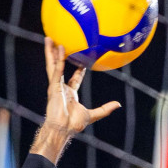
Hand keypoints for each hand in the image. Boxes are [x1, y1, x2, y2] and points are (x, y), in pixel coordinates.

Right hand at [31, 40, 121, 161]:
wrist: (62, 129)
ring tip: (49, 39)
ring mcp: (56, 86)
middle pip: (60, 68)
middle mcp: (61, 88)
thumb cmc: (74, 124)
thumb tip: (118, 104)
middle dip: (59, 56)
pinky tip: (59, 48)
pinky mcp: (53, 86)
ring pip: (53, 65)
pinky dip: (58, 59)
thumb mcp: (93, 114)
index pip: (74, 78)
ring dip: (51, 52)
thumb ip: (105, 109)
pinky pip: (56, 70)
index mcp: (70, 94)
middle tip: (60, 43)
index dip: (79, 68)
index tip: (82, 58)